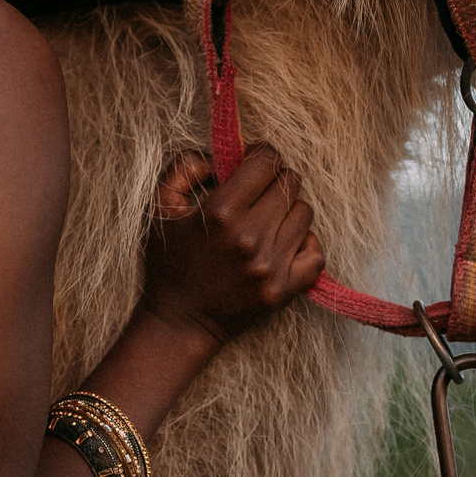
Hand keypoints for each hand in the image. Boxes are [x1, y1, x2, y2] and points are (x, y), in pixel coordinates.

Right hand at [138, 145, 325, 344]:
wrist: (180, 321)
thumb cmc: (169, 261)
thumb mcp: (159, 207)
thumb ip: (183, 168)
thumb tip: (218, 157)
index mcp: (221, 212)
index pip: (266, 162)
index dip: (261, 155)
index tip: (252, 163)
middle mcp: (250, 237)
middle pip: (290, 183)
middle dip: (274, 181)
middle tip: (258, 193)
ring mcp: (270, 266)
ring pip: (304, 213)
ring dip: (288, 210)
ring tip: (268, 220)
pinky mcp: (284, 290)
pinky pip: (316, 252)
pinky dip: (305, 243)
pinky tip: (285, 243)